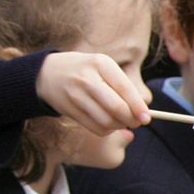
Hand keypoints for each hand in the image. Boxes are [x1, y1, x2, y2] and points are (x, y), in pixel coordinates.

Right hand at [36, 52, 150, 135]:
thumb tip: (142, 112)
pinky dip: (106, 130)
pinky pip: (95, 128)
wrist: (47, 73)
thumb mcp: (102, 66)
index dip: (138, 106)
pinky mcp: (69, 110)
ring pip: (106, 121)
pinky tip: (107, 123)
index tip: (147, 117)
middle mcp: (87, 79)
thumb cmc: (84, 70)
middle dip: (131, 119)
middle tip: (136, 122)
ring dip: (119, 126)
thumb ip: (122, 86)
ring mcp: (76, 95)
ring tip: (121, 121)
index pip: (125, 89)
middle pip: (116, 108)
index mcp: (100, 63)